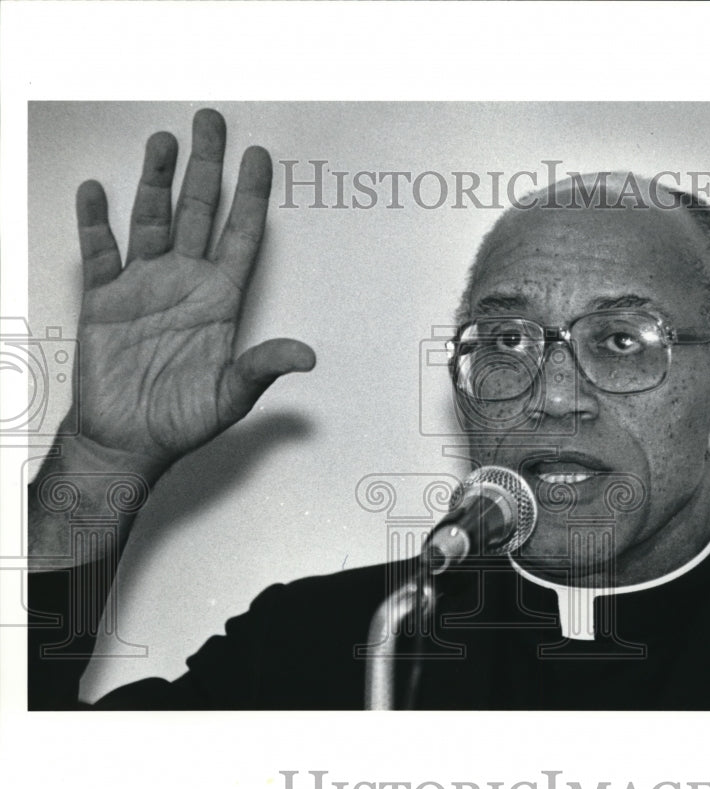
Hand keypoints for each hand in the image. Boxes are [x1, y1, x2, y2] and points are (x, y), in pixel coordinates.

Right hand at [72, 109, 314, 471]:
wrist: (127, 439)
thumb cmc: (181, 419)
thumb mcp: (231, 396)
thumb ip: (263, 368)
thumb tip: (307, 356)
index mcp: (220, 299)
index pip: (241, 235)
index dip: (251, 196)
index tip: (258, 158)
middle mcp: (185, 283)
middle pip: (198, 211)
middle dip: (205, 167)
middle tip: (211, 122)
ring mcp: (144, 286)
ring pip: (151, 219)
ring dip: (155, 180)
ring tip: (162, 142)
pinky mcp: (105, 298)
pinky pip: (100, 251)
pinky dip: (96, 221)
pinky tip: (98, 190)